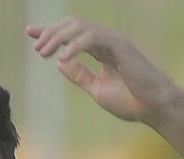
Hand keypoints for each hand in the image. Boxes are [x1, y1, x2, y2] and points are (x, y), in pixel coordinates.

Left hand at [27, 18, 180, 124]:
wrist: (153, 108)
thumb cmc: (131, 101)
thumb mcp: (97, 88)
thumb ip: (81, 75)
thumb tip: (60, 63)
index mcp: (102, 49)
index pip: (72, 33)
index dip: (50, 31)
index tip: (30, 33)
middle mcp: (107, 40)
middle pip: (73, 24)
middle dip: (51, 32)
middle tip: (36, 47)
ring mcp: (115, 40)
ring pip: (80, 26)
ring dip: (58, 37)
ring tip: (44, 52)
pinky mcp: (120, 46)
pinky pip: (92, 37)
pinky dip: (75, 46)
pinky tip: (63, 58)